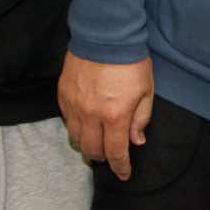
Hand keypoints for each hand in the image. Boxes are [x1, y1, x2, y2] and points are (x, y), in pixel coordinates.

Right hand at [58, 52, 152, 179]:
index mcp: (114, 115)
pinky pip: (66, 121)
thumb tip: (135, 141)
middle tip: (111, 156)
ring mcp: (74, 105)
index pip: (115, 152)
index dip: (120, 167)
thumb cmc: (130, 63)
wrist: (105, 36)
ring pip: (75, 138)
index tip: (124, 174)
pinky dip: (76, 128)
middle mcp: (91, 115)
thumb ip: (140, 119)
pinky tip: (85, 124)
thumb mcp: (146, 91)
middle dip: (103, 158)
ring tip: (97, 143)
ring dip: (87, 145)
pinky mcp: (63, 95)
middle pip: (91, 150)